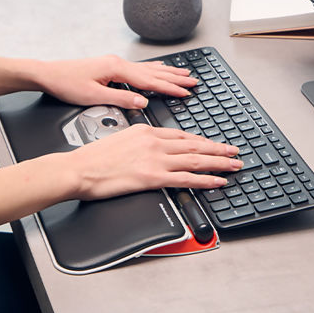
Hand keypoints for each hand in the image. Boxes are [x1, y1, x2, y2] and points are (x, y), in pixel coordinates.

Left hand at [31, 54, 197, 109]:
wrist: (49, 74)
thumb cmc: (67, 84)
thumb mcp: (93, 96)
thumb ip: (120, 99)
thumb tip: (142, 103)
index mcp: (116, 68)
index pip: (149, 80)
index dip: (169, 87)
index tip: (185, 92)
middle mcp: (118, 63)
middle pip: (153, 71)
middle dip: (175, 78)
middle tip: (193, 81)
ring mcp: (115, 63)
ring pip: (148, 68)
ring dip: (167, 72)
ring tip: (183, 74)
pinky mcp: (110, 66)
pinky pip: (138, 68)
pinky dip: (152, 70)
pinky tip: (157, 70)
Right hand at [70, 124, 242, 199]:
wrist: (79, 168)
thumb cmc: (93, 158)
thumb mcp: (119, 138)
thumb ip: (138, 142)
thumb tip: (147, 148)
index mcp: (146, 131)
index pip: (181, 135)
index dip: (201, 141)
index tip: (213, 144)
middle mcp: (154, 142)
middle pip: (194, 145)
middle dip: (217, 149)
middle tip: (234, 151)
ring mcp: (155, 159)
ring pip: (196, 159)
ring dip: (219, 162)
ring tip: (234, 164)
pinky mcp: (153, 177)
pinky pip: (187, 178)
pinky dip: (206, 180)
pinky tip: (218, 181)